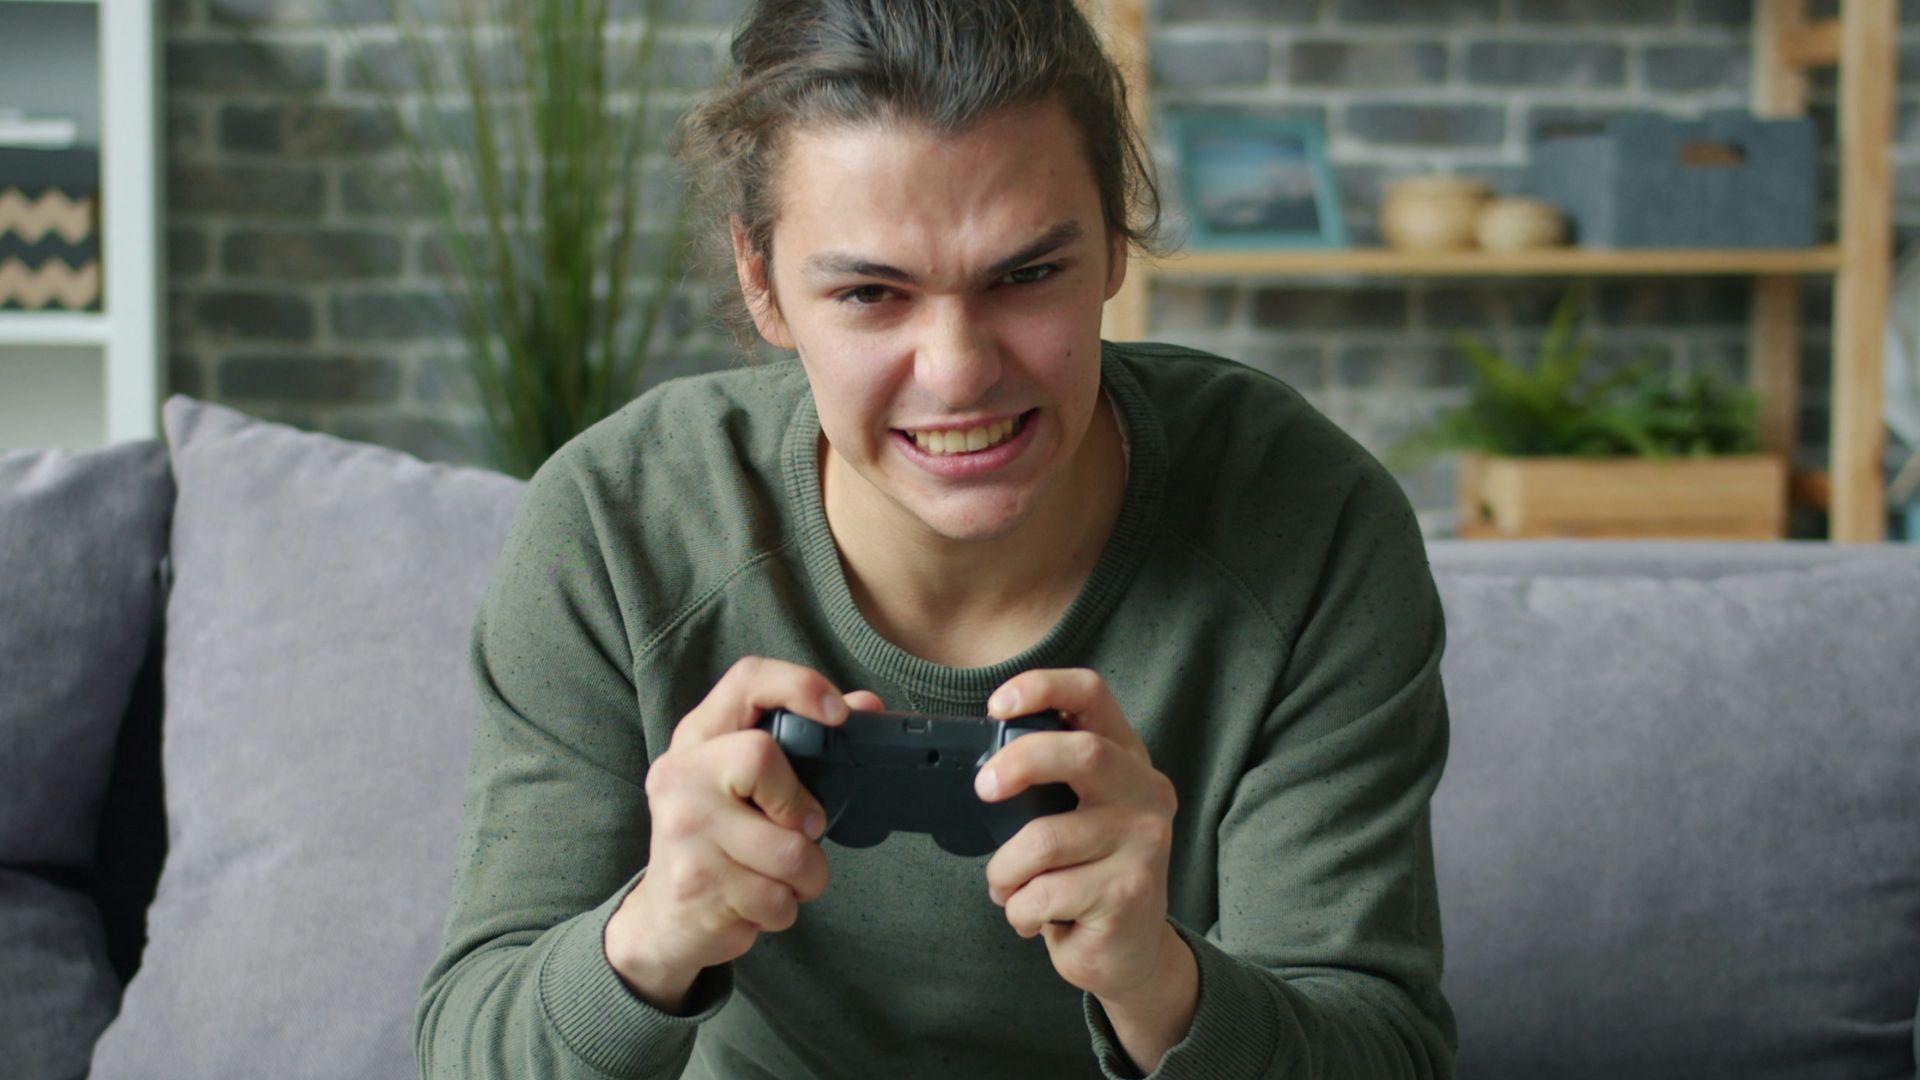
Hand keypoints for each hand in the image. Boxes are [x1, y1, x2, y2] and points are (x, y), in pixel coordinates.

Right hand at [603, 656, 884, 1009]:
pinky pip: (777, 899)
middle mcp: (680, 775)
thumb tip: (867, 705)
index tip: (838, 714)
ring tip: (779, 878)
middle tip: (802, 831)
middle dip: (802, 809)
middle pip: (761, 758)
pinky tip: (755, 902)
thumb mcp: (747, 785)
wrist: (664, 919)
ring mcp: (682, 830)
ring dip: (804, 877)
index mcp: (698, 738)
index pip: (747, 681)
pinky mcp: (694, 884)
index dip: (799, 685)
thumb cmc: (720, 840)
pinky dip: (783, 909)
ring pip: (787, 851)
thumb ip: (805, 744)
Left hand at [978, 668, 1178, 1001]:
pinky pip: (1044, 893)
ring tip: (1010, 887)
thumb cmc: (1086, 871)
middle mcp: (1145, 792)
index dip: (1043, 686)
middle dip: (1021, 764)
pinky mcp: (1130, 893)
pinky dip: (1019, 910)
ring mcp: (1144, 843)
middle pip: (1083, 754)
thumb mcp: (1073, 812)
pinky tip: (1034, 918)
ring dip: (1006, 870)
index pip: (1093, 694)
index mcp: (1125, 757)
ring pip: (1045, 839)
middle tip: (984, 788)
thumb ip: (1046, 781)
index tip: (997, 705)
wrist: (1130, 951)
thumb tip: (976, 763)